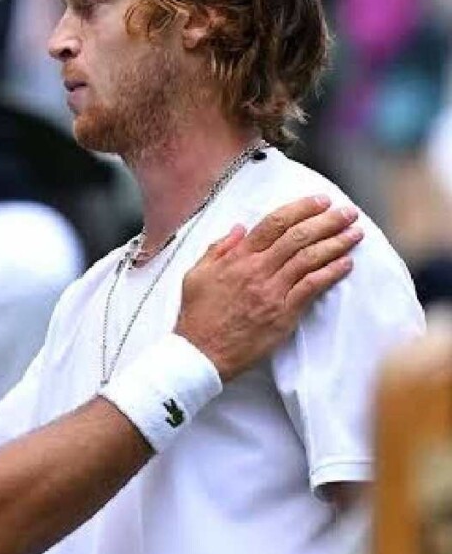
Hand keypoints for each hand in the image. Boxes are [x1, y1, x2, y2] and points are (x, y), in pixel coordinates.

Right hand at [175, 196, 361, 380]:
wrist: (202, 352)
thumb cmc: (198, 315)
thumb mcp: (197, 274)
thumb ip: (218, 249)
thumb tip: (239, 228)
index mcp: (236, 258)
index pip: (274, 223)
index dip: (300, 209)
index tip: (320, 201)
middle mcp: (257, 270)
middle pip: (298, 237)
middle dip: (327, 221)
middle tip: (347, 213)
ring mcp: (272, 292)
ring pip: (310, 259)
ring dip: (336, 243)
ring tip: (355, 233)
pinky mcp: (283, 314)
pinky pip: (312, 287)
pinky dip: (332, 272)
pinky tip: (347, 263)